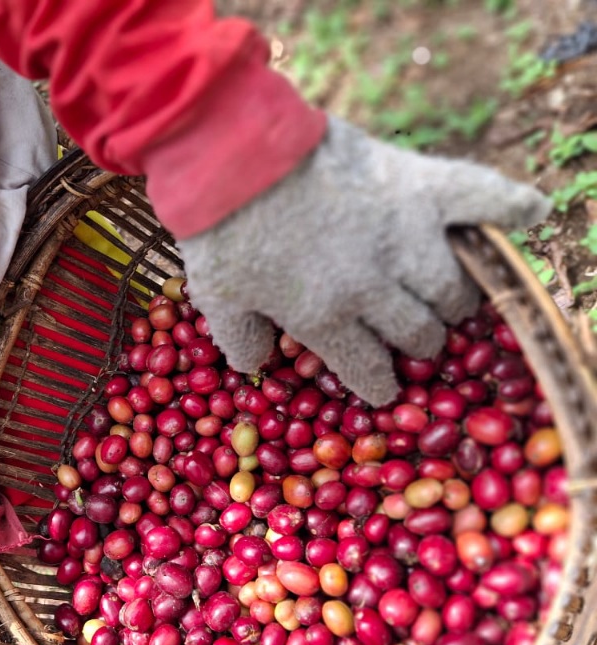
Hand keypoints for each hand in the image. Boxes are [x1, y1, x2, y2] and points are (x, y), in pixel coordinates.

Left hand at [177, 116, 550, 405]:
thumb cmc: (222, 231)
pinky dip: (512, 206)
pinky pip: (482, 198)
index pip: (368, 369)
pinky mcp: (420, 185)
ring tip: (445, 295)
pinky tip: (530, 216)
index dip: (378, 384)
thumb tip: (257, 363)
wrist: (235, 154)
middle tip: (410, 333)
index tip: (384, 387)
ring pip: (453, 289)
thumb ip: (240, 340)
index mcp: (326, 317)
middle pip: (419, 332)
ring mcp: (405, 235)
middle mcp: (375, 286)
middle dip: (417, 341)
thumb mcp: (217, 299)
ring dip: (452, 299)